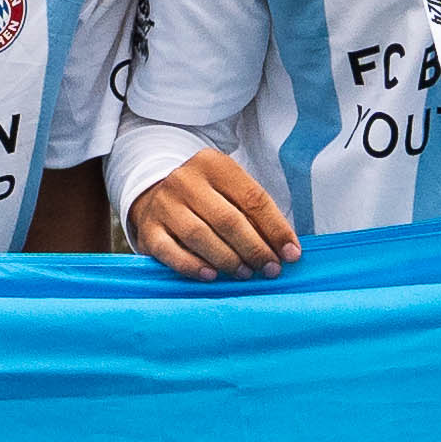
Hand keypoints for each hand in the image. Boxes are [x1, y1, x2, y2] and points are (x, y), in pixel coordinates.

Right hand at [125, 151, 299, 280]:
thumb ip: (256, 215)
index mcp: (213, 165)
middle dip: (255, 248)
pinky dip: (194, 267)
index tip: (292, 254)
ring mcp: (164, 205)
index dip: (276, 229)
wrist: (155, 196)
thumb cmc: (207, 199)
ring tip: (246, 274)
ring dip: (229, 260)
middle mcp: (185, 180)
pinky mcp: (149, 230)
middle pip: (228, 219)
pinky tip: (212, 276)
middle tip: (271, 269)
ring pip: (200, 236)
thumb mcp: (230, 192)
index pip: (253, 198)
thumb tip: (286, 250)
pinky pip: (172, 252)